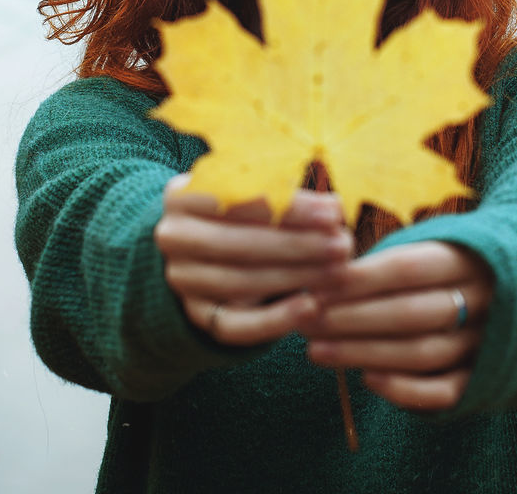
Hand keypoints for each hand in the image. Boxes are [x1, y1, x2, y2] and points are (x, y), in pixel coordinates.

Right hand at [154, 176, 353, 346]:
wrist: (203, 251)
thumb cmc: (242, 211)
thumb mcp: (252, 191)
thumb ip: (285, 196)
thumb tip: (335, 208)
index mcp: (182, 196)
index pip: (240, 200)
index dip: (291, 207)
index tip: (335, 212)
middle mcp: (174, 237)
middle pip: (240, 244)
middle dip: (299, 245)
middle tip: (343, 245)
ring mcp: (182, 280)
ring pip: (241, 283)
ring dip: (295, 278)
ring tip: (338, 271)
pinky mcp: (197, 316)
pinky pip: (235, 326)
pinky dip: (275, 320)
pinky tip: (311, 307)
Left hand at [297, 240, 493, 410]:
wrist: (515, 289)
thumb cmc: (448, 263)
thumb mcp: (430, 244)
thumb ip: (389, 258)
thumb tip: (327, 270)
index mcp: (466, 258)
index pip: (407, 268)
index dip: (359, 278)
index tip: (316, 285)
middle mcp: (482, 301)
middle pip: (411, 313)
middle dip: (351, 318)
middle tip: (304, 320)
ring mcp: (485, 342)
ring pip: (422, 353)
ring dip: (364, 353)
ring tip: (316, 350)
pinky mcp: (483, 379)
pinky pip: (445, 392)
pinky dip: (405, 390)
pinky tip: (366, 380)